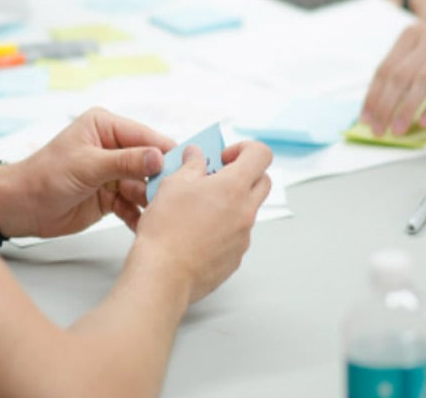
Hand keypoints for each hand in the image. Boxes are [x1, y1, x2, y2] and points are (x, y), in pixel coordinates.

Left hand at [0, 107, 175, 237]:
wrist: (20, 207)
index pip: (146, 137)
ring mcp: (113, 173)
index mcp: (106, 126)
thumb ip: (126, 162)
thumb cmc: (44, 176)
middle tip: (176, 196)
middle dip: (161, 180)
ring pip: (144, 186)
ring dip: (152, 201)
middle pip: (150, 163)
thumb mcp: (87, 166)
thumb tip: (160, 157)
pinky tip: (147, 226)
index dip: (167, 152)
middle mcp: (113, 147)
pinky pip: (133, 205)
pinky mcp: (111, 196)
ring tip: (162, 215)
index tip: (189, 167)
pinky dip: (139, 215)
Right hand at [135, 141, 271, 303]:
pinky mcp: (236, 258)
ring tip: (198, 209)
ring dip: (230, 203)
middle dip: (243, 175)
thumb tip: (195, 155)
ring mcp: (243, 237)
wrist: (163, 275)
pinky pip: (236, 235)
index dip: (245, 149)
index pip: (261, 155)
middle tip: (215, 179)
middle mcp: (246, 212)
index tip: (224, 157)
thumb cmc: (166, 230)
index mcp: (234, 187)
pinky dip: (223, 228)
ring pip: (248, 210)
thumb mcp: (172, 185)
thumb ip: (190, 165)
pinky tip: (196, 234)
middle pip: (262, 182)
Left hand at [361, 7, 425, 135]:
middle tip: (377, 130)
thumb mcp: (424, 44)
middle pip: (399, 76)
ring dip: (406, 109)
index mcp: (411, 36)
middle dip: (385, 107)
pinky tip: (423, 122)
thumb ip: (403, 65)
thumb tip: (376, 103)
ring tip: (396, 131)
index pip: (384, 69)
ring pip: (421, 82)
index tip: (365, 119)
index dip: (372, 96)